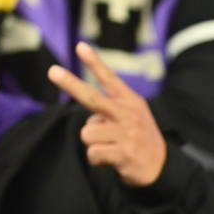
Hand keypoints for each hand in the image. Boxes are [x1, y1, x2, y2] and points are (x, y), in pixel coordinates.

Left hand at [48, 42, 168, 185]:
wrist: (161, 166)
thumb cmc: (139, 137)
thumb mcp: (134, 114)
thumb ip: (113, 107)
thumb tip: (88, 113)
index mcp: (130, 101)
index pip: (110, 79)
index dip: (95, 63)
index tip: (80, 46)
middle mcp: (128, 114)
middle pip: (92, 98)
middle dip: (70, 84)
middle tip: (52, 71)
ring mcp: (126, 134)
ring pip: (87, 133)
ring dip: (93, 142)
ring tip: (109, 146)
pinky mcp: (123, 154)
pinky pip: (93, 153)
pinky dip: (97, 159)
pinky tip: (111, 159)